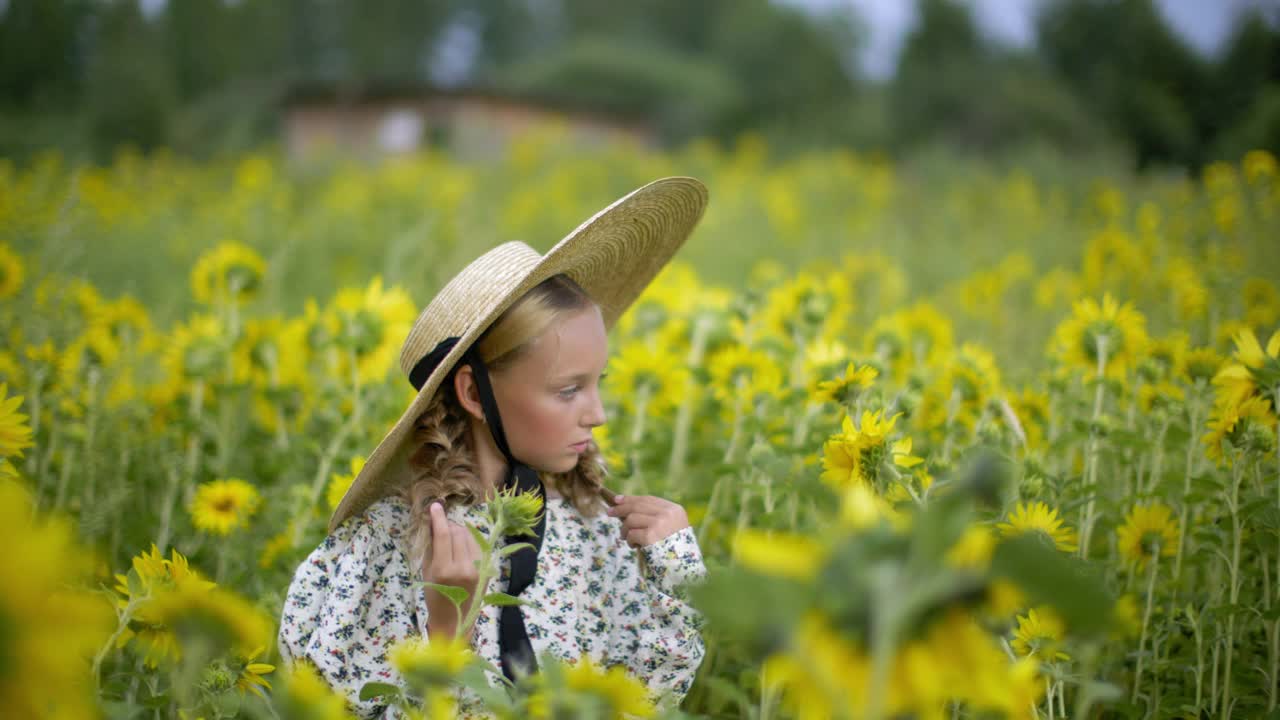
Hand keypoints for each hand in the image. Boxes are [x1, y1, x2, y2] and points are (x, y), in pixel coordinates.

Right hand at [421, 502, 480, 638]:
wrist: (455, 620)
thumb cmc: (435, 597)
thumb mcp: (427, 573)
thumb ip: (431, 548)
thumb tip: (433, 524)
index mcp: (444, 571)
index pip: (443, 536)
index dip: (439, 518)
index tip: (435, 506)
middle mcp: (464, 568)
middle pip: (457, 533)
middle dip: (448, 526)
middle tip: (440, 526)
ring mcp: (478, 568)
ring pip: (469, 536)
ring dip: (458, 531)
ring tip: (450, 537)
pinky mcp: (487, 569)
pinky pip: (478, 544)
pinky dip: (469, 540)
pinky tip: (462, 545)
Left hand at [606, 494, 689, 547]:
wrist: (682, 568)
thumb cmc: (674, 549)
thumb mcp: (671, 528)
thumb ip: (655, 517)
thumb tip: (626, 508)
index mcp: (674, 510)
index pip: (648, 499)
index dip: (631, 499)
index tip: (617, 500)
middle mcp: (668, 514)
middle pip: (637, 506)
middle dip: (620, 508)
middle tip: (609, 512)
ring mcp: (659, 524)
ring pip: (631, 519)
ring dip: (625, 529)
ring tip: (626, 538)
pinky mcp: (651, 536)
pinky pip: (631, 534)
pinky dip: (629, 540)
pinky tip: (633, 546)